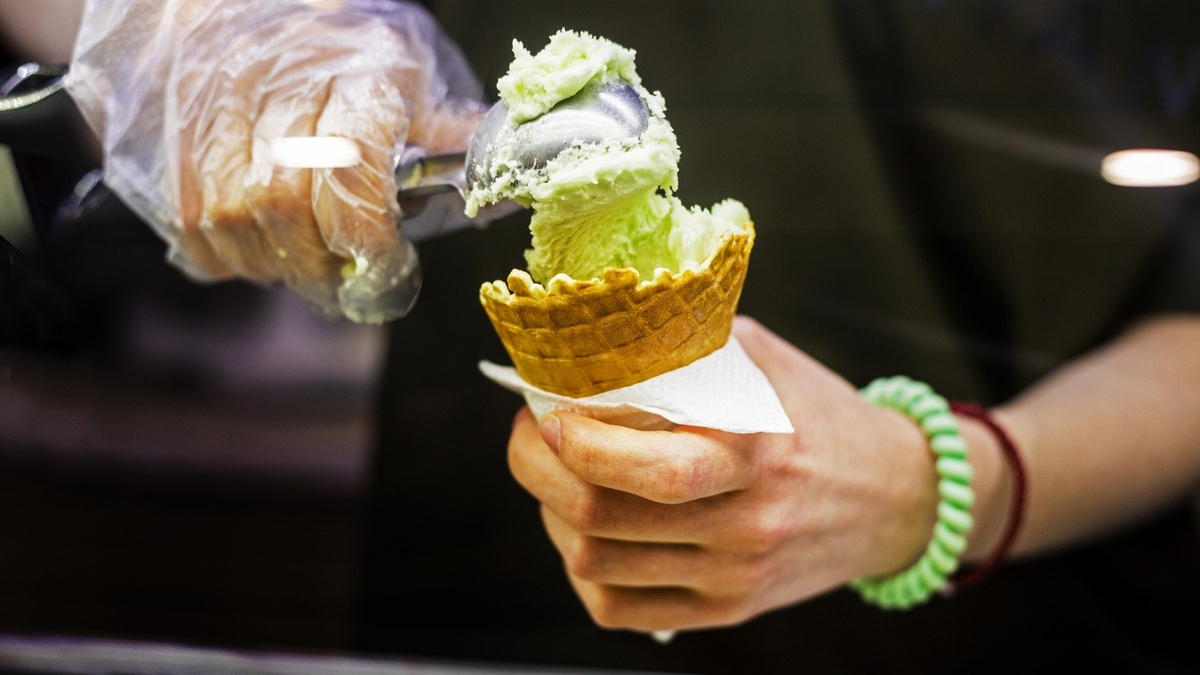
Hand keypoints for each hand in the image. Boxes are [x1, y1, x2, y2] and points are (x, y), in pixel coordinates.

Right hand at [68, 0, 481, 321]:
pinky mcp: (171, 138)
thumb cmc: (340, 47)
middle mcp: (275, 88)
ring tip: (307, 263)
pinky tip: (262, 246)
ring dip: (276, 265)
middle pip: (284, 207)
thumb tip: (497, 183)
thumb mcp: (412, 74)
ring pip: (232, 220)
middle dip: (322, 268)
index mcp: (354, 74)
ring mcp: (212, 111)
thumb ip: (447, 134)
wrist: (237, 2)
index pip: (350, 170)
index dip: (369, 242)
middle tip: (348, 284)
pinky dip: (229, 256)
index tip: (388, 272)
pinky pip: (192, 225)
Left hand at [507, 316, 940, 632]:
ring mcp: (734, 574)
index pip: (644, 466)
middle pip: (598, 517)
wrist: (895, 496)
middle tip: (533, 436)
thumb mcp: (763, 360)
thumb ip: (684, 344)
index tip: (545, 410)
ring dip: (553, 515)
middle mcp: (744, 519)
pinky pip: (620, 609)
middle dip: (538, 470)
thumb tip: (589, 338)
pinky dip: (584, 571)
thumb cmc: (816, 414)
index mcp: (755, 446)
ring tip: (560, 478)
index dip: (570, 440)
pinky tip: (591, 533)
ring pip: (596, 563)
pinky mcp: (726, 609)